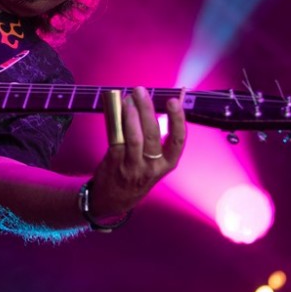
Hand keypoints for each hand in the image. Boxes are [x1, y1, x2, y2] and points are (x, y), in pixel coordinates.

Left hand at [88, 86, 186, 218]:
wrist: (112, 200)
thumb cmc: (135, 174)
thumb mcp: (152, 163)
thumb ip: (153, 139)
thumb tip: (149, 106)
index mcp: (167, 164)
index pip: (178, 140)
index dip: (178, 120)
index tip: (174, 101)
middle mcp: (152, 167)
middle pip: (153, 135)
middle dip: (147, 109)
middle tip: (141, 91)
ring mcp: (133, 166)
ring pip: (136, 137)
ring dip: (131, 115)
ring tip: (128, 99)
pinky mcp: (116, 163)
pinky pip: (118, 139)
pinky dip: (118, 123)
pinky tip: (117, 110)